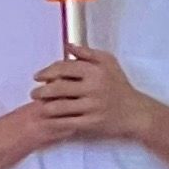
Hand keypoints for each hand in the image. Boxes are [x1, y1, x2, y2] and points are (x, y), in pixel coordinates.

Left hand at [27, 44, 151, 142]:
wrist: (135, 112)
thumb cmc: (119, 85)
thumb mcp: (108, 62)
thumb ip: (86, 53)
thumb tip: (67, 46)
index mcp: (95, 71)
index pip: (64, 68)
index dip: (47, 71)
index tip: (37, 76)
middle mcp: (93, 88)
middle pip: (59, 88)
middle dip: (42, 91)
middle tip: (33, 94)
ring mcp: (92, 107)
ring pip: (61, 107)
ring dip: (45, 107)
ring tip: (39, 107)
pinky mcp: (92, 123)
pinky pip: (68, 122)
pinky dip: (55, 121)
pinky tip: (49, 120)